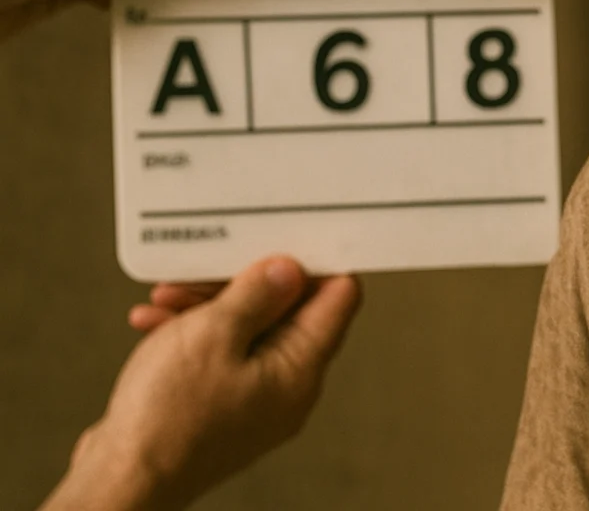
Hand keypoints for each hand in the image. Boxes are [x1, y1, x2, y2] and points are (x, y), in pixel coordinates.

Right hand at [42, 257, 361, 510]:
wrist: (120, 480)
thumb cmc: (167, 418)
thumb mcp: (214, 334)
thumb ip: (258, 295)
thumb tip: (291, 270)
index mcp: (302, 369)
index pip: (338, 298)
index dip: (316, 262)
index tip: (282, 238)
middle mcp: (288, 388)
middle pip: (288, 312)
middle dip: (245, 282)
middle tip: (205, 270)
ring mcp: (255, 401)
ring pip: (247, 331)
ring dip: (209, 305)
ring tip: (167, 295)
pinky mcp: (222, 409)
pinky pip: (219, 357)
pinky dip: (192, 334)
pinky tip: (155, 322)